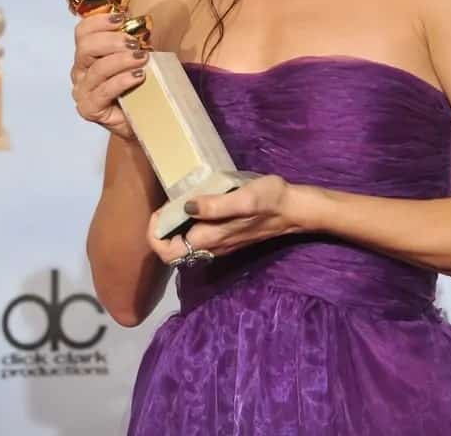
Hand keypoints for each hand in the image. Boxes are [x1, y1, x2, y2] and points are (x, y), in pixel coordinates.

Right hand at [71, 11, 149, 140]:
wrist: (143, 120)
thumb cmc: (139, 86)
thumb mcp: (136, 58)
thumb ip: (133, 42)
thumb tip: (141, 23)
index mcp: (87, 55)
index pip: (83, 32)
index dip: (100, 21)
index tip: (123, 18)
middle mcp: (80, 71)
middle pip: (86, 47)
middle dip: (112, 41)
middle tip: (135, 43)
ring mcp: (82, 91)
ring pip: (97, 69)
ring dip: (122, 60)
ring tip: (143, 58)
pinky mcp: (89, 108)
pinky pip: (103, 91)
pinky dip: (122, 81)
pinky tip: (138, 76)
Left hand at [147, 174, 298, 263]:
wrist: (295, 210)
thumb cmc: (270, 200)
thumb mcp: (243, 198)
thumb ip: (215, 205)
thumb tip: (186, 207)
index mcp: (210, 238)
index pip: (168, 252)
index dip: (155, 233)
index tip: (159, 210)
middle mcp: (212, 247)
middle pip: (173, 251)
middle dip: (161, 230)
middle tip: (166, 204)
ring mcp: (219, 244)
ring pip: (184, 245)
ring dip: (174, 227)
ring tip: (176, 201)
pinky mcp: (226, 237)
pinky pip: (197, 238)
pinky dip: (187, 225)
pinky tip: (194, 204)